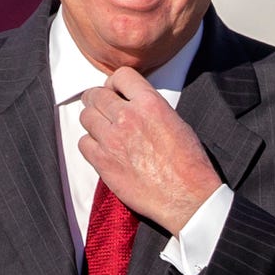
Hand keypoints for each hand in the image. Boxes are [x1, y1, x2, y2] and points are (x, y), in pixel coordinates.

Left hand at [78, 68, 221, 234]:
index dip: (115, 83)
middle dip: (99, 100)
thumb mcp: (178, 124)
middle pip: (96, 95)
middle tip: (104, 110)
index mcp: (151, 105)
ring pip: (86, 117)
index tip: (116, 92)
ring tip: (105, 132)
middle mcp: (128, 117)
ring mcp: (112, 140)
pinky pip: (83, 143)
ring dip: (93, 122)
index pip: (121, 76)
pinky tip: (105, 151)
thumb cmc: (190, 165)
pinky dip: (91, 145)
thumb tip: (134, 105)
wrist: (189, 198)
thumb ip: (152, 109)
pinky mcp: (103, 162)